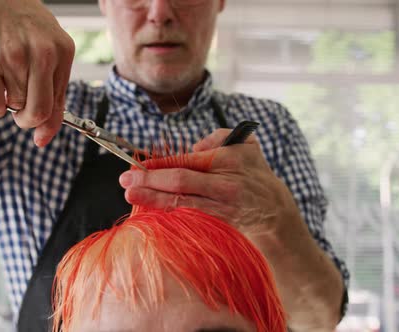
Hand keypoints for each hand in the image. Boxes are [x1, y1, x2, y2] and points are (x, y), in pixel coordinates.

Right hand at [0, 0, 74, 145]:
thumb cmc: (20, 27)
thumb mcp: (47, 47)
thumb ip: (52, 89)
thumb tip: (44, 137)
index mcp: (62, 50)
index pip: (60, 102)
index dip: (49, 125)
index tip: (41, 138)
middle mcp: (41, 53)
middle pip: (39, 112)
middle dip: (29, 121)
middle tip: (21, 112)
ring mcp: (12, 57)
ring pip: (15, 107)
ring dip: (9, 102)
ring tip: (5, 76)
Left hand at [119, 129, 301, 233]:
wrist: (274, 210)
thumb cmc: (253, 173)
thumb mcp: (245, 145)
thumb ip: (218, 137)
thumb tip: (193, 146)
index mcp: (228, 159)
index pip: (187, 161)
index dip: (160, 164)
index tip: (139, 165)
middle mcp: (225, 183)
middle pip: (181, 182)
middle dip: (149, 180)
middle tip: (125, 180)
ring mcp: (222, 205)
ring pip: (182, 202)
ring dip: (153, 199)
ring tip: (130, 196)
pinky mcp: (219, 221)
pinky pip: (189, 215)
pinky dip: (168, 212)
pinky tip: (151, 210)